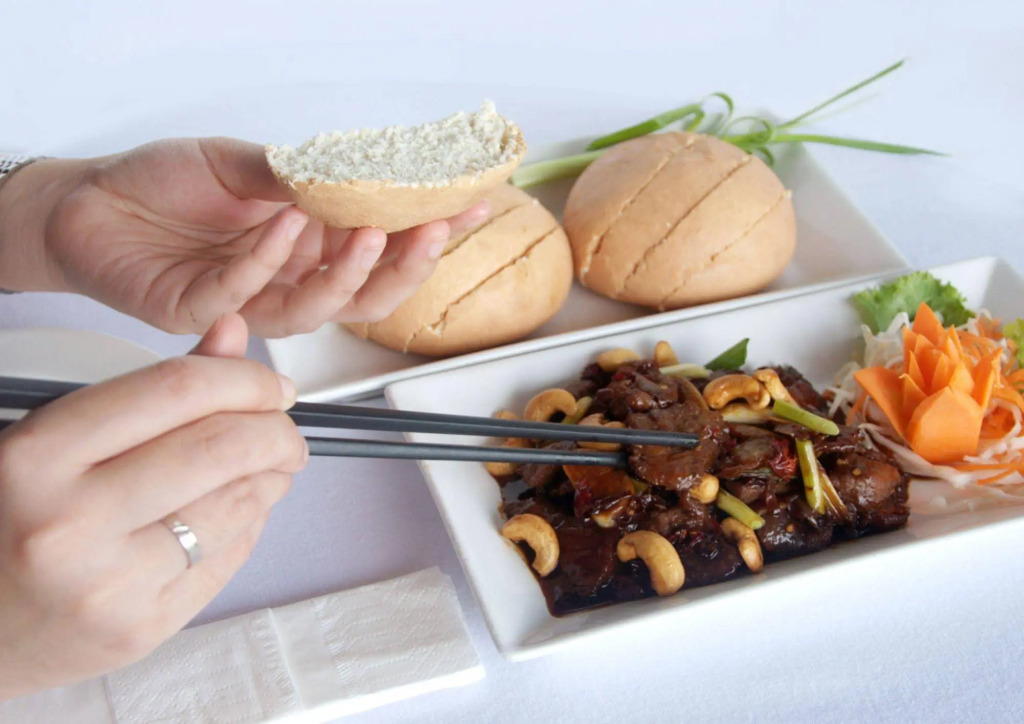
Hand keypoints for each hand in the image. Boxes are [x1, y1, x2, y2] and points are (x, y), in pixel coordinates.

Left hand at [0, 138, 487, 336]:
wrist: (88, 202)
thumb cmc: (164, 183)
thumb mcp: (240, 164)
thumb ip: (295, 176)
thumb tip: (359, 172)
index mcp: (309, 249)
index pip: (382, 251)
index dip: (428, 235)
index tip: (471, 205)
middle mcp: (289, 282)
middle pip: (365, 298)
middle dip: (405, 269)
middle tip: (430, 232)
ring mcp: (250, 303)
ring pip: (316, 309)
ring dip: (346, 272)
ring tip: (366, 232)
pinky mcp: (203, 314)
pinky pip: (247, 294)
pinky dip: (268, 256)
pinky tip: (281, 218)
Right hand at [0, 316, 305, 697]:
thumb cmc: (14, 521)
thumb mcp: (59, 438)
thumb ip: (153, 386)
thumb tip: (232, 334)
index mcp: (38, 456)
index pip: (176, 391)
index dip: (245, 379)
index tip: (271, 386)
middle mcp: (69, 522)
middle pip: (221, 448)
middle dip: (277, 431)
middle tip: (285, 430)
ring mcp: (109, 584)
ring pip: (239, 504)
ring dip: (273, 477)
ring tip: (268, 467)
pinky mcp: (143, 628)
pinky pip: (231, 556)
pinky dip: (253, 522)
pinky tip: (241, 511)